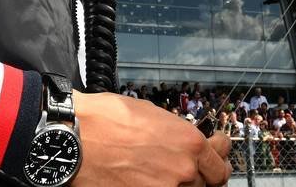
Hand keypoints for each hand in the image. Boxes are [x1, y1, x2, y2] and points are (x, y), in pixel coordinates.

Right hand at [73, 93, 230, 185]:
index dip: (218, 162)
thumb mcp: (153, 115)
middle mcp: (183, 171)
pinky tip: (147, 181)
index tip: (215, 158)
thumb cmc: (108, 119)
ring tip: (164, 174)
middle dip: (201, 177)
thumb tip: (184, 143)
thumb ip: (177, 133)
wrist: (76, 137)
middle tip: (191, 169)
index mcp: (190, 143)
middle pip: (206, 185)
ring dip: (181, 185)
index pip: (220, 166)